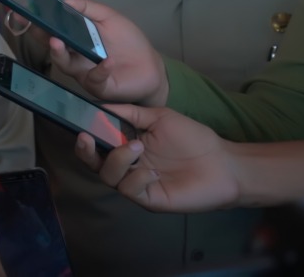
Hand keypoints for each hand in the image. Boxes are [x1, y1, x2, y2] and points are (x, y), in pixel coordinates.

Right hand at [47, 0, 167, 104]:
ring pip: (65, 65)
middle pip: (52, 47)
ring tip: (57, 42)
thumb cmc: (128, 42)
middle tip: (37, 28)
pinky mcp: (99, 86)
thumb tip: (66, 1)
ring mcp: (84, 72)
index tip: (22, 13)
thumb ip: (89, 8)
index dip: (36, 22)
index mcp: (75, 38)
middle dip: (42, 38)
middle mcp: (74, 55)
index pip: (51, 29)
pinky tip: (106, 62)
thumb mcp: (109, 18)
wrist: (150, 67)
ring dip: (59, 54)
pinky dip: (99, 70)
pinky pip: (94, 79)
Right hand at [73, 104, 240, 212]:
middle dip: (85, 151)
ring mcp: (137, 183)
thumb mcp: (159, 117)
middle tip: (86, 138)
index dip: (86, 135)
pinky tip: (153, 171)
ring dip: (118, 160)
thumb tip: (102, 105)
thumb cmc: (192, 138)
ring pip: (109, 176)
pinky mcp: (149, 199)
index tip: (81, 124)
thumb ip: (131, 112)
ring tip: (137, 147)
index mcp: (127, 145)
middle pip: (95, 163)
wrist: (223, 163)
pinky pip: (130, 191)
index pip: (98, 143)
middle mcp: (128, 165)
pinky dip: (136, 178)